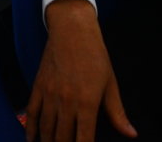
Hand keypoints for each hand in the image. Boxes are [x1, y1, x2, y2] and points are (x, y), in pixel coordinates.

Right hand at [25, 0, 135, 141]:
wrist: (72, 30)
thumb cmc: (95, 56)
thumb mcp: (110, 84)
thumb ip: (117, 113)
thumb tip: (131, 134)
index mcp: (87, 103)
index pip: (83, 140)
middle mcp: (66, 102)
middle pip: (62, 138)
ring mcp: (49, 95)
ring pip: (46, 129)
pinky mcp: (38, 86)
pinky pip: (32, 113)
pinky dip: (30, 129)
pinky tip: (32, 139)